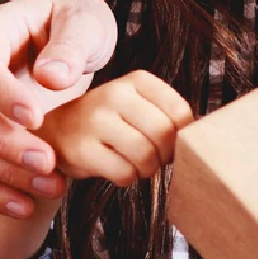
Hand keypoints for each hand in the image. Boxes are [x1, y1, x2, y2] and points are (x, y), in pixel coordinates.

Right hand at [0, 0, 118, 218]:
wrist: (74, 34)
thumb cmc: (78, 21)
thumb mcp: (85, 21)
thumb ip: (71, 45)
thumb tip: (51, 78)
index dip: (0, 95)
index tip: (37, 118)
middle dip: (2, 144)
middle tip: (47, 163)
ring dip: (5, 172)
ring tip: (53, 186)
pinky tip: (27, 206)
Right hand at [39, 69, 192, 187]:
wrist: (56, 131)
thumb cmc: (109, 123)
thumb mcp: (138, 106)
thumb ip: (168, 116)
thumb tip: (201, 144)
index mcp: (136, 80)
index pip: (181, 114)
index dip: (181, 138)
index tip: (167, 143)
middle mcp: (114, 93)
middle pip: (165, 136)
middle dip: (164, 157)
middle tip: (152, 158)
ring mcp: (95, 120)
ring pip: (146, 156)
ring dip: (146, 170)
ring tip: (134, 163)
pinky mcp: (81, 148)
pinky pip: (124, 173)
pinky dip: (126, 178)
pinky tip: (115, 168)